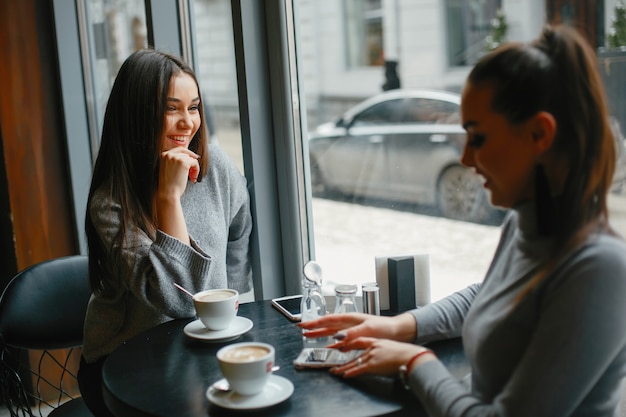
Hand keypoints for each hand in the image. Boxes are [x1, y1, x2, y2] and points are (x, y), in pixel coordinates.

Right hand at [158, 147, 200, 199]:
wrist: (168, 193)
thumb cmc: (169, 184)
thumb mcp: (169, 169)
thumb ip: (175, 161)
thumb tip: (190, 155)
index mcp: (164, 155)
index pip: (180, 149)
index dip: (188, 153)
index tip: (195, 158)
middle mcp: (169, 155)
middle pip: (187, 154)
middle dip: (191, 164)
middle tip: (191, 175)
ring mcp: (176, 158)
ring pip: (192, 159)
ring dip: (194, 169)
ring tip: (191, 178)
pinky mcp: (183, 163)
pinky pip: (195, 163)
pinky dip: (196, 170)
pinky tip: (192, 178)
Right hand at [298, 312, 416, 346]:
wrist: (397, 332)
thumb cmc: (385, 327)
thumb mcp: (369, 329)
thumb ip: (352, 333)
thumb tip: (337, 337)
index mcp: (350, 318)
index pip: (329, 319)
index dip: (315, 322)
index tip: (304, 324)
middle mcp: (349, 323)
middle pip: (328, 324)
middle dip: (314, 326)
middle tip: (301, 328)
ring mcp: (352, 329)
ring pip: (332, 331)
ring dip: (320, 334)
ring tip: (309, 336)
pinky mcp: (356, 337)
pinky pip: (340, 340)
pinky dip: (332, 343)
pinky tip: (328, 347)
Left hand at [329, 337, 431, 377]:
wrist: (411, 357)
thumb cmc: (406, 354)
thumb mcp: (392, 348)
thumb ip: (384, 351)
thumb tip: (383, 357)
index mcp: (377, 341)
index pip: (360, 340)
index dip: (350, 343)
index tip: (342, 344)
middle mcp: (372, 347)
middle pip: (354, 352)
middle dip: (342, 355)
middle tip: (333, 357)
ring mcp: (371, 356)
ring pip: (353, 362)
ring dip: (343, 367)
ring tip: (335, 371)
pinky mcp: (372, 365)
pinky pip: (358, 370)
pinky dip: (350, 373)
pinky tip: (344, 375)